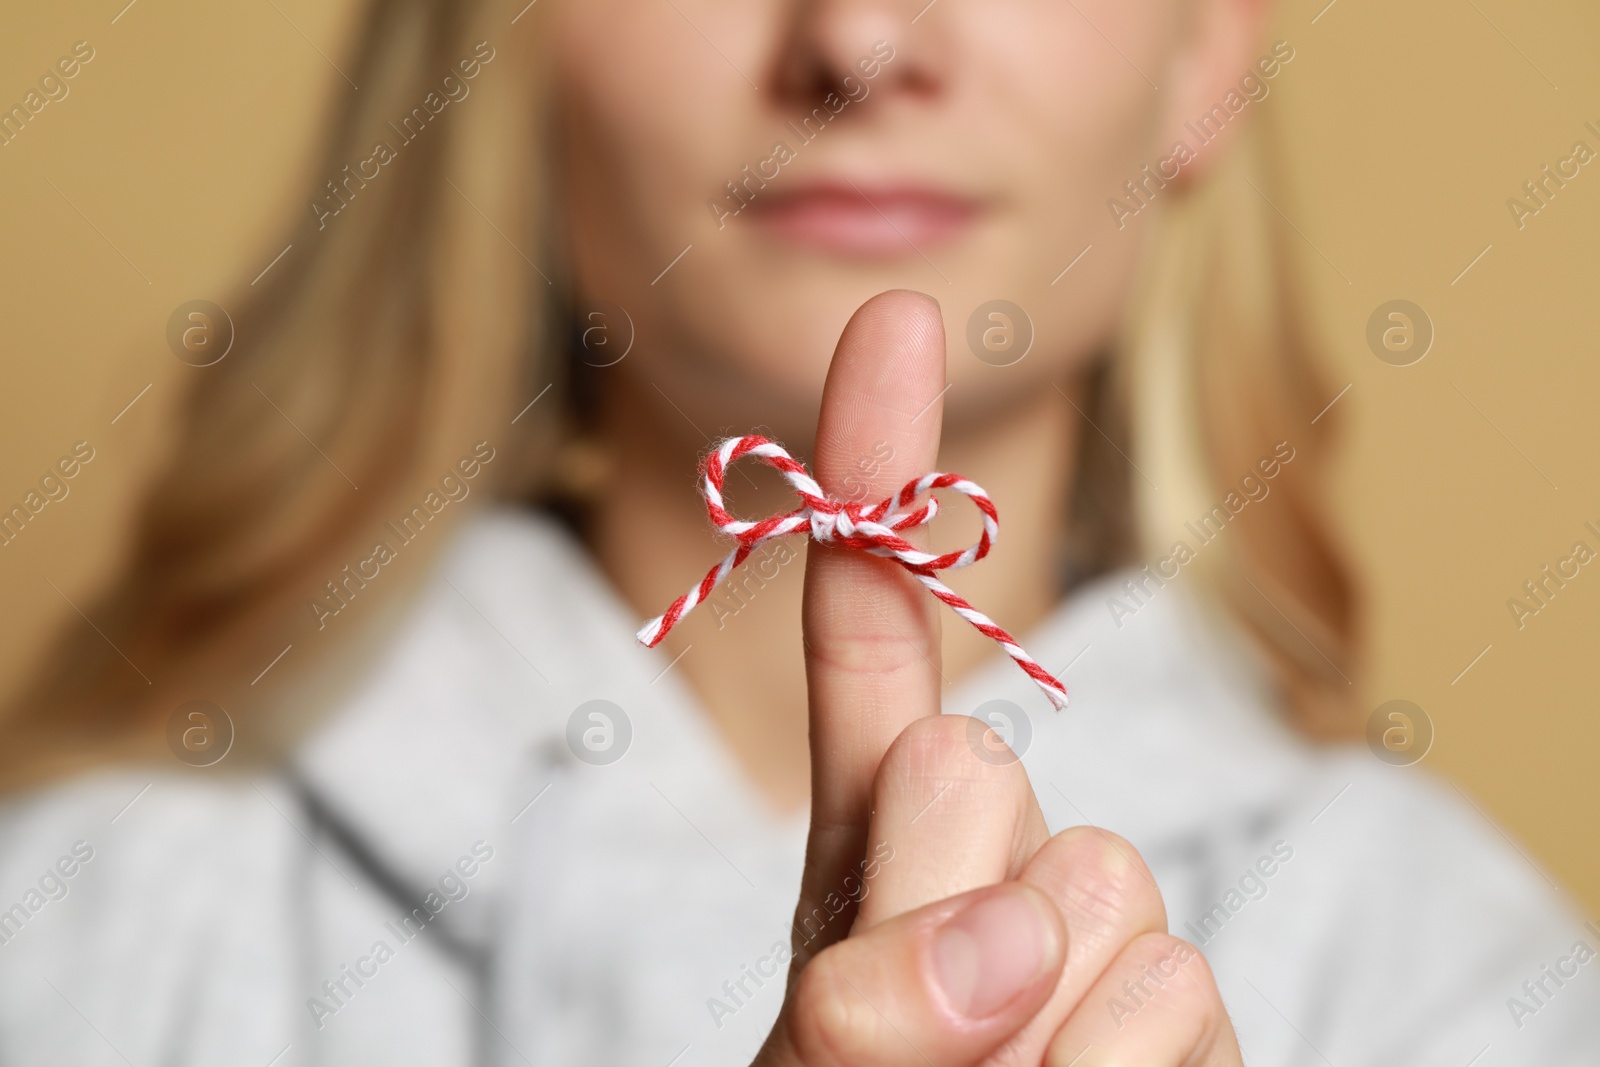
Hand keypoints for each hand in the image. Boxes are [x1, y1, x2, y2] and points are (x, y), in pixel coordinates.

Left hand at [753, 291, 1242, 1065]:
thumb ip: (856, 1007)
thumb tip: (995, 941)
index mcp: (868, 840)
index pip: (874, 625)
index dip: (878, 468)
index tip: (894, 322)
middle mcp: (989, 858)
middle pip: (964, 762)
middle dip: (927, 901)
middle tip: (920, 1037)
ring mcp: (1099, 933)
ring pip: (1099, 900)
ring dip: (1035, 1038)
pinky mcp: (1191, 1014)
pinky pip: (1172, 1010)